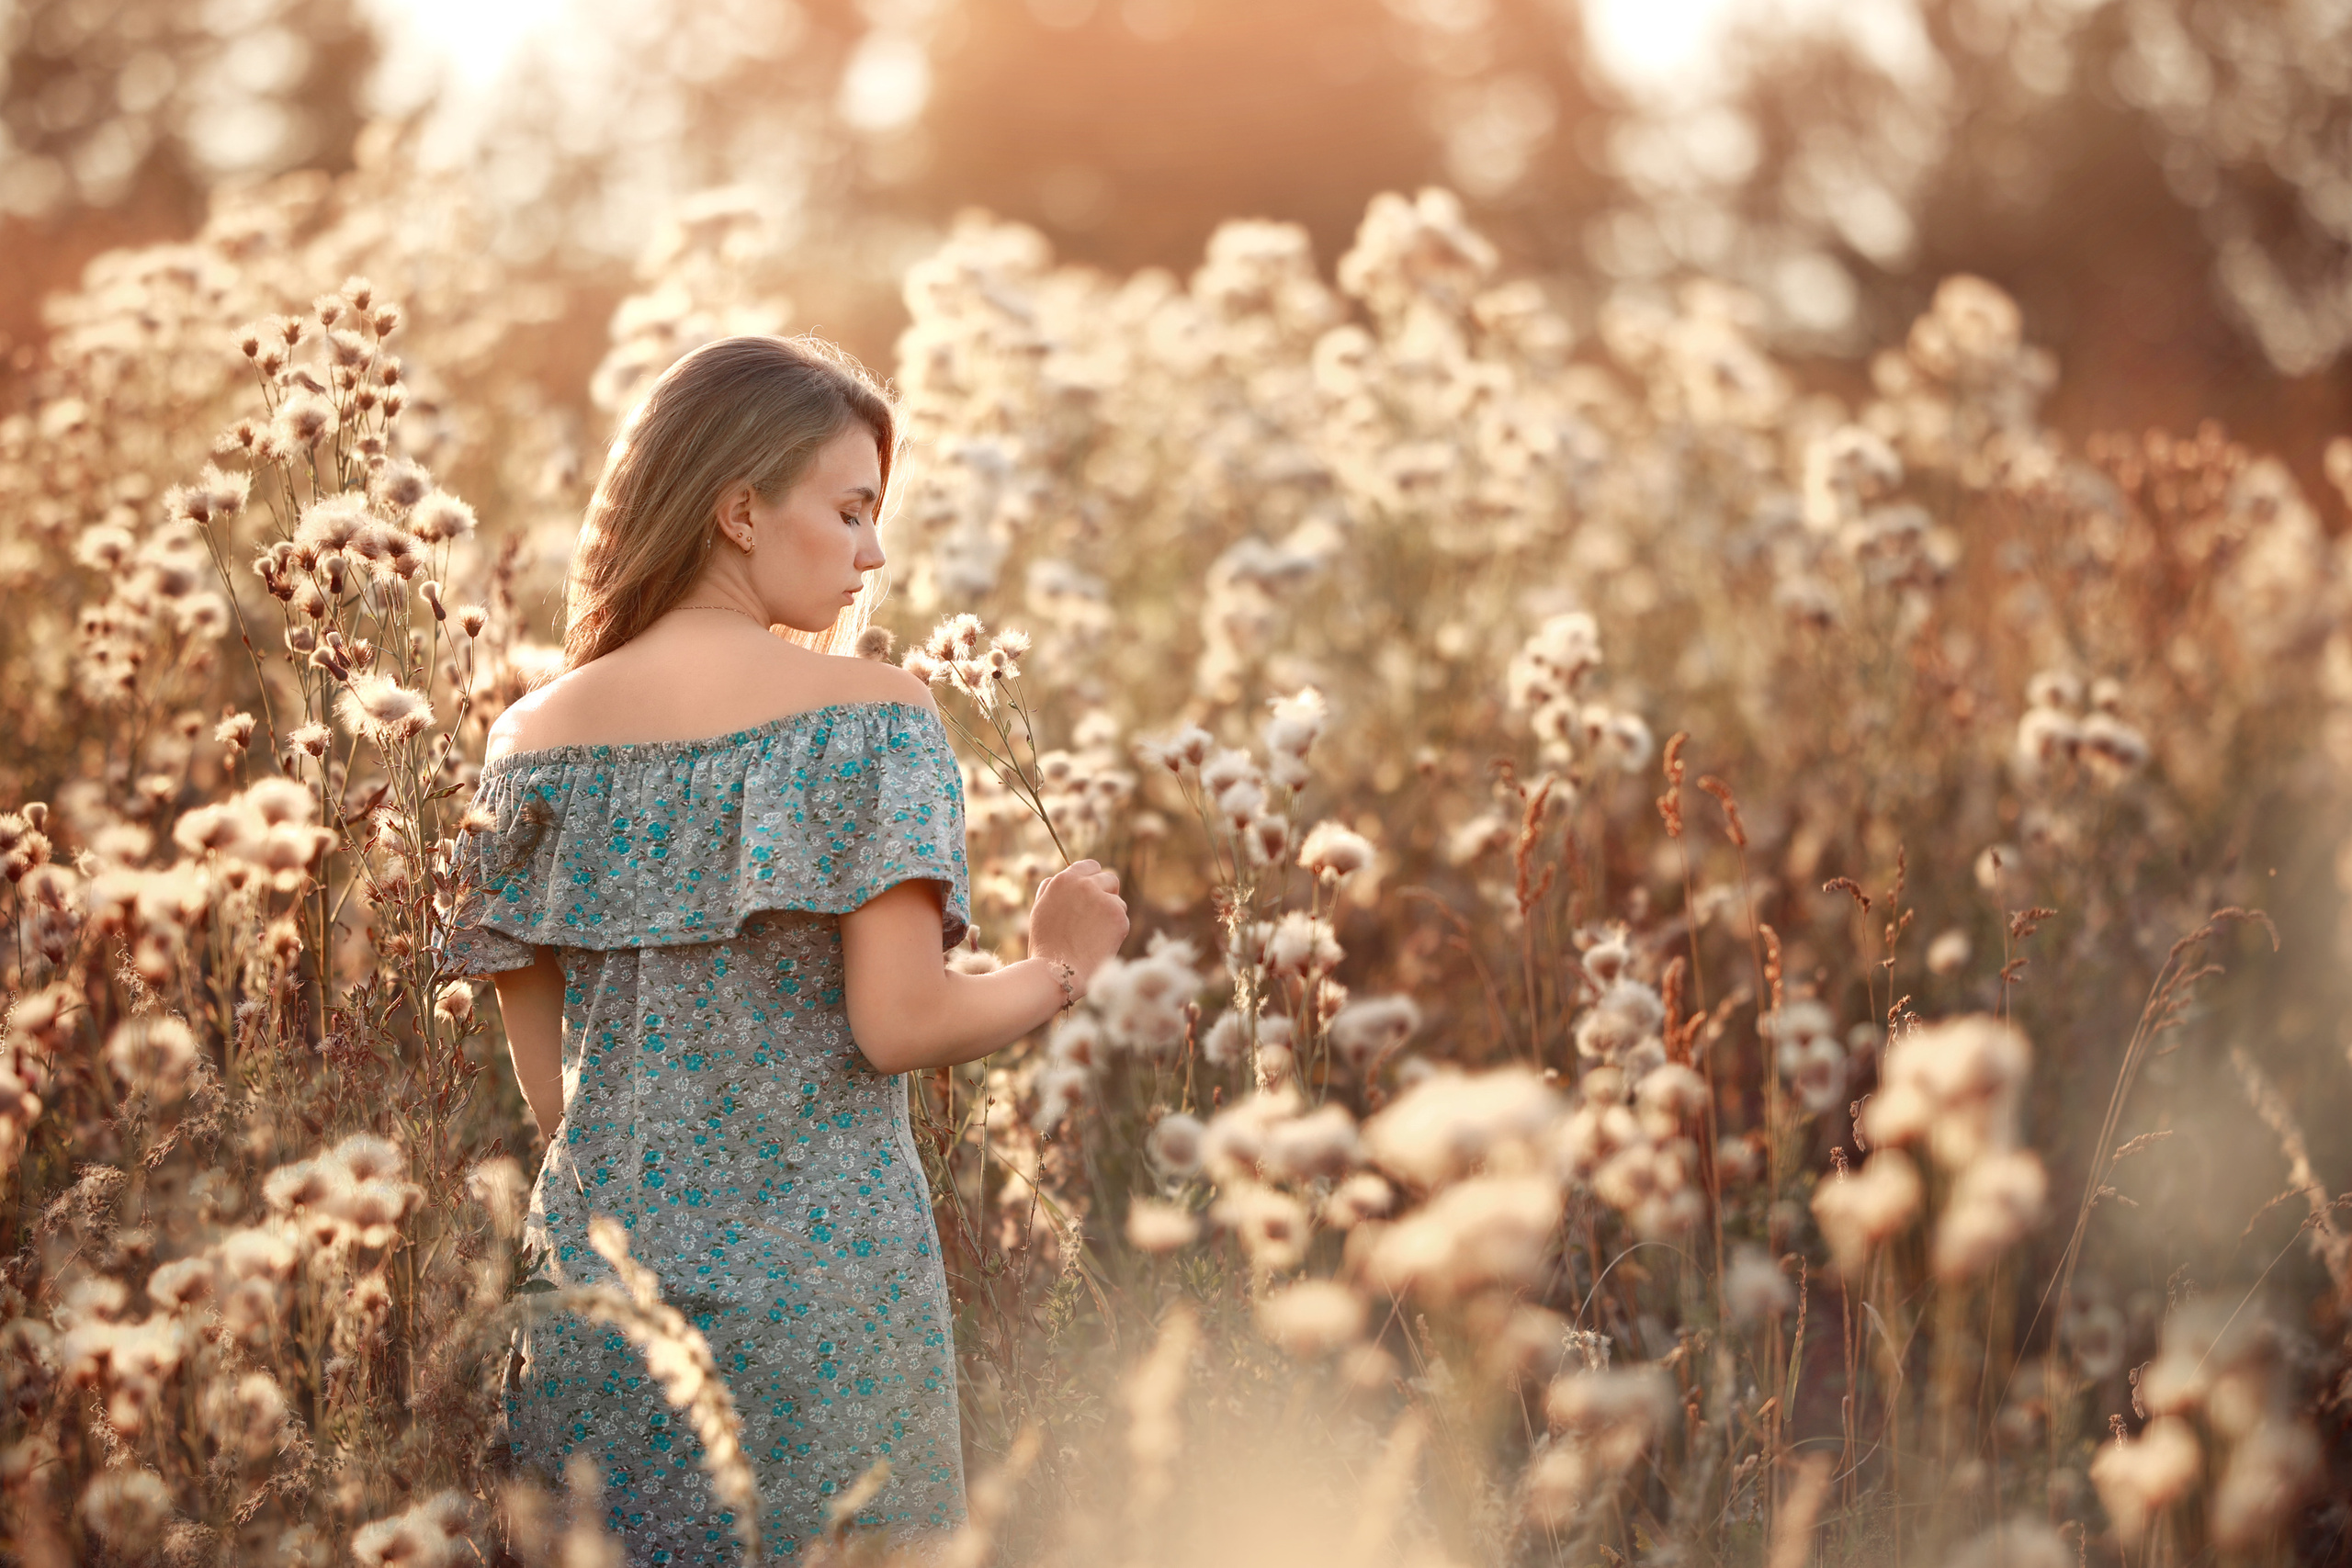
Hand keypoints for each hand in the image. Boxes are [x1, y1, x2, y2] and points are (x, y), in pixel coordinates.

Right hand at [1028, 857, 1128, 990]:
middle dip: (1107, 894)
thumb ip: (1050, 889)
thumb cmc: (1046, 945)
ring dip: (1111, 914)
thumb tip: (1059, 877)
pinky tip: (1100, 943)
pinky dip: (1116, 931)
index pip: (1090, 866)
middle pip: (1109, 879)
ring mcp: (1104, 899)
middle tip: (1098, 916)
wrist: (1057, 970)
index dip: (1094, 879)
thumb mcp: (1040, 910)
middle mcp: (1085, 884)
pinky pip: (1123, 919)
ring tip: (1093, 935)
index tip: (1096, 890)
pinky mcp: (1119, 916)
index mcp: (1064, 880)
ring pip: (1118, 901)